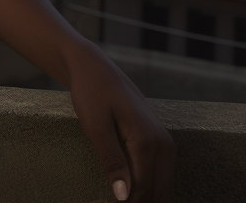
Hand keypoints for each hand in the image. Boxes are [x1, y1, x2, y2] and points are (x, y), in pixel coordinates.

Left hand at [66, 43, 174, 201]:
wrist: (94, 67)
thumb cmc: (91, 92)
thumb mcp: (95, 126)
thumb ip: (111, 161)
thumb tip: (123, 197)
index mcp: (147, 142)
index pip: (143, 189)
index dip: (127, 202)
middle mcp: (163, 143)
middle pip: (158, 190)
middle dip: (140, 200)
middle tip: (116, 199)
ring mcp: (165, 141)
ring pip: (162, 184)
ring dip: (145, 193)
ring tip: (120, 194)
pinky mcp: (160, 139)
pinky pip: (159, 171)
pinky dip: (147, 182)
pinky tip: (127, 182)